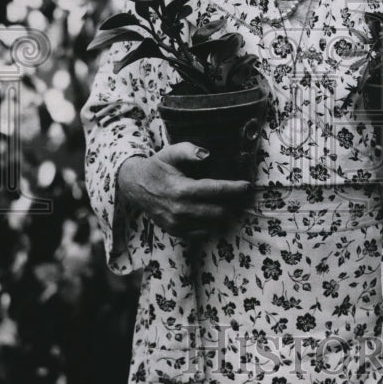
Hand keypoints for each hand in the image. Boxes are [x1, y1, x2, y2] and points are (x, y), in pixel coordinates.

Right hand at [117, 144, 251, 239]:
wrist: (135, 186)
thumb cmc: (157, 167)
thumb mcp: (170, 152)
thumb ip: (188, 151)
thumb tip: (207, 155)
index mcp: (181, 190)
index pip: (216, 191)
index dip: (235, 189)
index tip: (247, 186)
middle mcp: (180, 210)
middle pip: (219, 211)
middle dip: (233, 203)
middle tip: (240, 195)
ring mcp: (178, 224)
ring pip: (213, 224)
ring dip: (223, 214)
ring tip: (229, 202)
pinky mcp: (176, 232)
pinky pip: (202, 233)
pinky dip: (210, 223)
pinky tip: (212, 211)